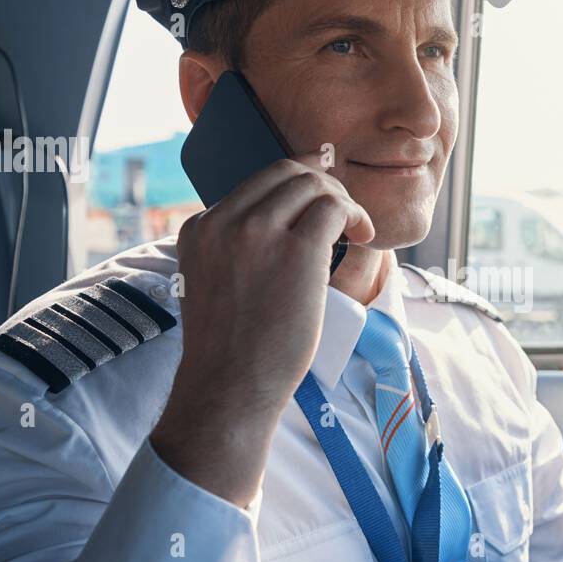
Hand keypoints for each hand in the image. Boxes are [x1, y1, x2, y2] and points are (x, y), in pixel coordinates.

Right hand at [150, 150, 374, 506]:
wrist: (228, 388)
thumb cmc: (230, 350)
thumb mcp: (212, 283)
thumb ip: (233, 250)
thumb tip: (281, 229)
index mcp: (200, 229)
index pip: (256, 184)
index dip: (296, 189)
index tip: (318, 206)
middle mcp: (224, 223)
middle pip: (285, 173)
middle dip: (322, 186)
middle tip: (342, 215)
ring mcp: (258, 233)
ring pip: (312, 184)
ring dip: (342, 200)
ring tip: (355, 229)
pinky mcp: (297, 252)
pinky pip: (334, 208)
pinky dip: (355, 215)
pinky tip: (362, 238)